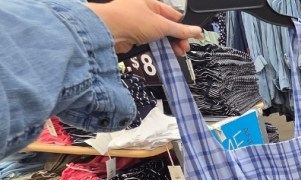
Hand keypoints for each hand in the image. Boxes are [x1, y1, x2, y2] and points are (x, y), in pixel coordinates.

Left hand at [86, 0, 203, 55]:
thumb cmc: (127, 19)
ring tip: (176, 53)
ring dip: (168, 46)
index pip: (173, 16)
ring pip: (158, 37)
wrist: (106, 32)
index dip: (185, 27)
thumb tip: (194, 30)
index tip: (194, 36)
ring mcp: (137, 26)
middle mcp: (143, 13)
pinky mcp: (132, 39)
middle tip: (184, 48)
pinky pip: (149, 44)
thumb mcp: (161, 24)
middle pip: (166, 28)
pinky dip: (157, 50)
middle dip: (177, 39)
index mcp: (150, 3)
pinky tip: (163, 54)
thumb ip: (180, 30)